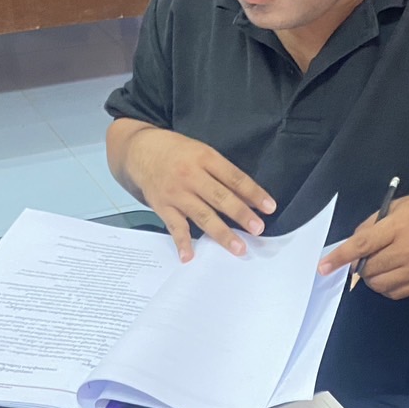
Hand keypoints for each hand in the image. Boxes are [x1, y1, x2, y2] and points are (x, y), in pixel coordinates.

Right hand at [123, 126, 276, 261]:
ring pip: (202, 215)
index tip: (269, 207)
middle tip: (258, 229)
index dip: (253, 193)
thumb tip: (250, 198)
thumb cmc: (177, 152)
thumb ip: (223, 173)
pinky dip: (182, 243)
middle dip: (240, 214)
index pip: (234, 177)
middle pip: (220, 197)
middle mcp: (191, 176)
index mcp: (205, 158)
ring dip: (222, 233)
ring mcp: (176, 193)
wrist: (139, 150)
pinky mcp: (162, 207)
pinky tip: (190, 257)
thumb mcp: (202, 152)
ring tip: (238, 247)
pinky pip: (175, 227)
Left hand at [317, 188, 408, 299]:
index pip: (361, 246)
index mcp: (399, 226)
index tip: (323, 267)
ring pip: (380, 284)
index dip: (339, 258)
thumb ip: (375, 222)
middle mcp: (407, 250)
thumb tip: (356, 242)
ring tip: (378, 265)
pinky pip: (396, 293)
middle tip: (363, 257)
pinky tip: (390, 275)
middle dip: (359, 265)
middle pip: (368, 268)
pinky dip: (386, 287)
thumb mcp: (401, 204)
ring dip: (371, 278)